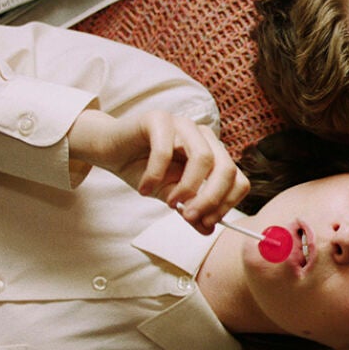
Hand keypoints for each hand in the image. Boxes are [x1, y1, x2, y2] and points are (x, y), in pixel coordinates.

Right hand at [68, 109, 248, 233]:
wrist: (110, 150)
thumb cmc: (144, 170)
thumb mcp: (170, 195)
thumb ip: (191, 211)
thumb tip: (208, 230)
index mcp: (215, 154)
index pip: (238, 179)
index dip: (227, 204)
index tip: (207, 223)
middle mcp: (205, 137)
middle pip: (226, 169)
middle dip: (211, 199)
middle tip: (190, 217)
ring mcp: (184, 125)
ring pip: (203, 158)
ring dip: (187, 187)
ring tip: (170, 203)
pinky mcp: (159, 119)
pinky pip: (165, 150)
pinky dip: (155, 175)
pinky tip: (144, 189)